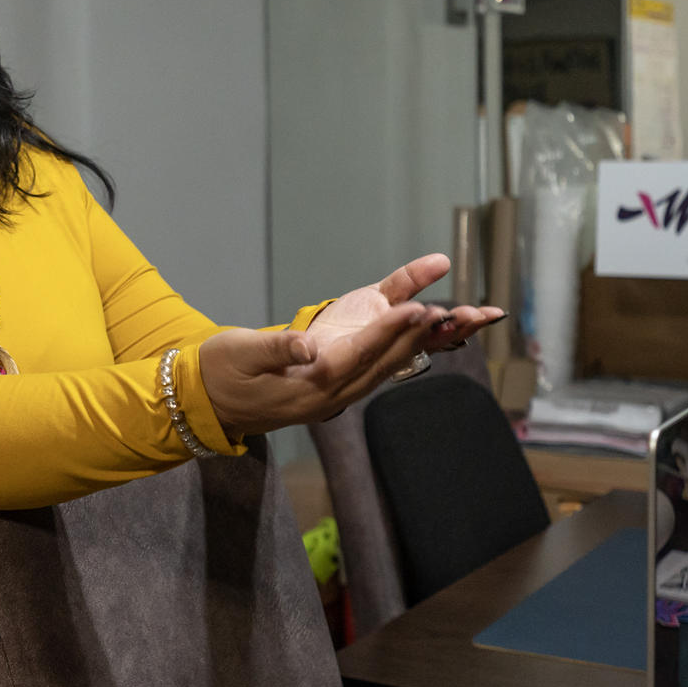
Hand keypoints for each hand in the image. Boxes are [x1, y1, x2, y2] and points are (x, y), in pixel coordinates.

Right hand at [197, 254, 503, 434]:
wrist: (214, 396)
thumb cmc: (223, 373)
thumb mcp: (241, 357)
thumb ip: (275, 351)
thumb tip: (308, 347)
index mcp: (312, 387)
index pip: (359, 358)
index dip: (390, 334)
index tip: (418, 311)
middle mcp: (337, 385)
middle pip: (390, 359)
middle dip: (426, 335)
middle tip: (460, 310)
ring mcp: (342, 375)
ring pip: (396, 355)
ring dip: (433, 335)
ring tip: (473, 314)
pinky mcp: (341, 359)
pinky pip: (380, 339)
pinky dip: (406, 318)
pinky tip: (429, 290)